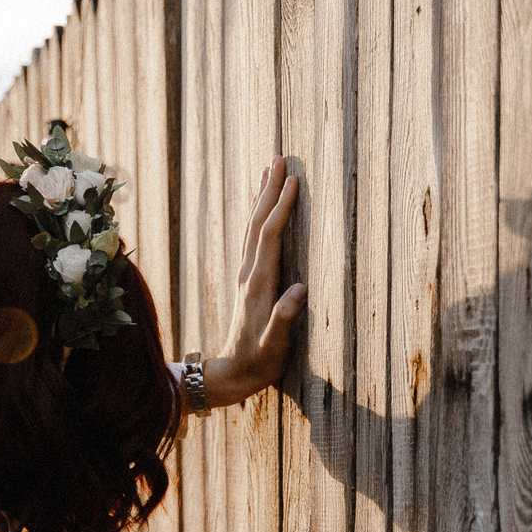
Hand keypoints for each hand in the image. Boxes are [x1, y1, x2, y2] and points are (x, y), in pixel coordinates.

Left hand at [202, 156, 307, 408]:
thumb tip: (299, 290)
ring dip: (262, 197)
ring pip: (253, 227)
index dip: (282, 208)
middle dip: (269, 190)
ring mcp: (246, 275)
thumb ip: (285, 319)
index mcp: (258, 284)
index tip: (294, 181)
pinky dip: (259, 216)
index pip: (270, 236)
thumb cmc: (260, 362)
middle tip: (280, 158)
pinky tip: (262, 207)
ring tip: (270, 170)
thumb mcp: (275, 346)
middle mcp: (249, 274)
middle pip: (258, 223)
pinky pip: (253, 238)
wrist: (233, 373)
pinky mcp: (247, 280)